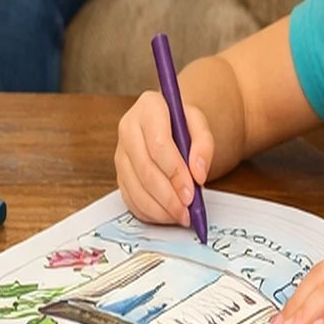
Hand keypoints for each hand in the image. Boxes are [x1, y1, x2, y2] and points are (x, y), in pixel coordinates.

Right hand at [113, 91, 211, 228]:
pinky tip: (166, 215)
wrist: (168, 124)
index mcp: (148, 107)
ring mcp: (120, 152)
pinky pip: (129, 197)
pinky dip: (148, 212)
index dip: (175, 172)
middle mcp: (128, 128)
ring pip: (135, 187)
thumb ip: (204, 145)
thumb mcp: (200, 125)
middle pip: (145, 169)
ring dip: (159, 208)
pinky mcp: (119, 172)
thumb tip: (197, 174)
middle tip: (187, 212)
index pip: (158, 145)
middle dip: (168, 196)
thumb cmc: (183, 125)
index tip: (191, 193)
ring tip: (180, 216)